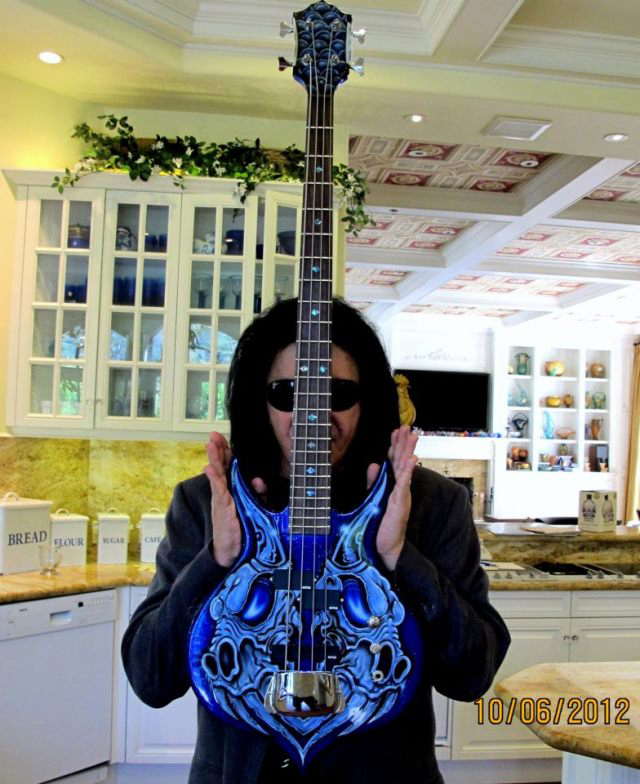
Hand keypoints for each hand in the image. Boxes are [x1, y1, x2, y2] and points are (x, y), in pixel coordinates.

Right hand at [204, 432, 266, 567]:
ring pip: (218, 475)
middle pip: (220, 466)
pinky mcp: (222, 508)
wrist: (231, 550)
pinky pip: (218, 491)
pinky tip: (209, 468)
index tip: (221, 437)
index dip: (225, 451)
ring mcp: (221, 499)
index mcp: (231, 490)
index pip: (228, 466)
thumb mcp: (252, 507)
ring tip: (210, 445)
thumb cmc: (240, 528)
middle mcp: (224, 492)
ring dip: (214, 459)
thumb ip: (256, 493)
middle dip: (217, 450)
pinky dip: (214, 479)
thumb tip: (259, 481)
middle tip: (213, 434)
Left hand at [367, 425, 417, 571]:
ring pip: (405, 468)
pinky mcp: (401, 502)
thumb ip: (374, 482)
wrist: (387, 545)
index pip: (394, 461)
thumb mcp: (375, 498)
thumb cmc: (382, 525)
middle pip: (402, 460)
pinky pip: (404, 484)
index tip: (396, 430)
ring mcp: (402, 494)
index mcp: (393, 485)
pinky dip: (408, 470)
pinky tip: (411, 459)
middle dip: (403, 442)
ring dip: (408, 451)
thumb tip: (373, 465)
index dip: (395, 445)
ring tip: (411, 436)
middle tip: (406, 426)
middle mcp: (400, 487)